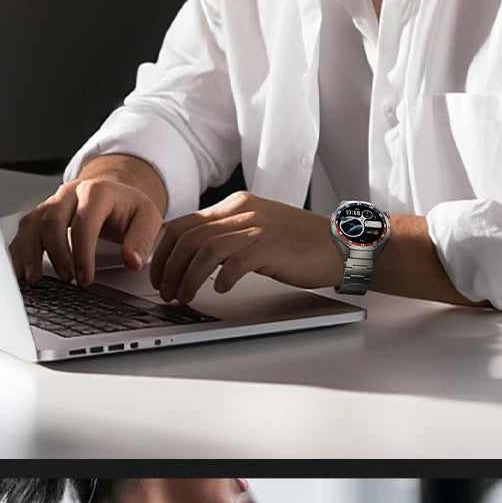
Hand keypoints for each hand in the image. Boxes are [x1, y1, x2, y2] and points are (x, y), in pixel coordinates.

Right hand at [8, 173, 163, 287]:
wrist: (115, 191)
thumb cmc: (128, 206)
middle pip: (52, 220)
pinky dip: (19, 250)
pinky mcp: (42, 214)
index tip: (85, 278)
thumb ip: (142, 239)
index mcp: (97, 191)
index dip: (82, 254)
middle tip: (67, 278)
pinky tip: (19, 270)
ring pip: (32, 223)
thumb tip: (133, 261)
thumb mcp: (147, 217)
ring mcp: (53, 203)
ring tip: (34, 278)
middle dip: (57, 254)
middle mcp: (71, 194)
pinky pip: (25, 229)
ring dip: (30, 252)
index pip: (84, 223)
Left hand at [149, 191, 342, 303]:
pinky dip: (221, 278)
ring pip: (205, 249)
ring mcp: (257, 228)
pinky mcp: (271, 247)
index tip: (159, 274)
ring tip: (184, 296)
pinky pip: (235, 261)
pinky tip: (220, 290)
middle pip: (188, 236)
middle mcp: (242, 212)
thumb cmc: (303, 244)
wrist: (342, 244)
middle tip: (166, 291)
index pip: (185, 223)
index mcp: (236, 206)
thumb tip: (198, 257)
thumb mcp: (259, 230)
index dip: (164, 251)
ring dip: (188, 277)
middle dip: (169, 268)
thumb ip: (230, 236)